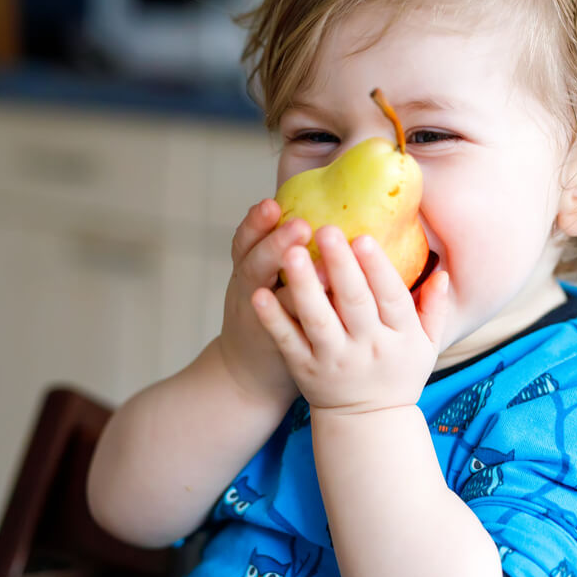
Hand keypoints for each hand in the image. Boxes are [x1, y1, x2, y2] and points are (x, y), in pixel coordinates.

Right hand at [219, 199, 310, 405]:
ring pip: (273, 300)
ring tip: (322, 268)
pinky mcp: (283, 347)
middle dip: (274, 244)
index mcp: (247, 268)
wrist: (248, 374)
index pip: (245, 240)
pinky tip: (331, 308)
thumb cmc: (266, 312)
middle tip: (300, 226)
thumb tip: (321, 205)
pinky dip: (308, 320)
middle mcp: (249, 291)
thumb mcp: (263, 276)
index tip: (272, 203)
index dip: (255, 222)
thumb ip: (283, 246)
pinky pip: (292, 332)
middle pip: (254, 264)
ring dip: (296, 283)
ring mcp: (262, 321)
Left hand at [250, 225, 449, 415]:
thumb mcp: (427, 346)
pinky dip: (274, 319)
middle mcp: (368, 347)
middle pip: (355, 303)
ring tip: (289, 252)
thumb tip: (442, 272)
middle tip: (326, 230)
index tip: (363, 237)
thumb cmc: (398, 374)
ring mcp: (334, 360)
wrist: (369, 424)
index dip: (378, 268)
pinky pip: (288, 341)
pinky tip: (261, 294)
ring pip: (318, 319)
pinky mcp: (306, 370)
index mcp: (401, 337)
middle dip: (341, 266)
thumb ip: (434, 308)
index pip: (392, 298)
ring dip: (305, 286)